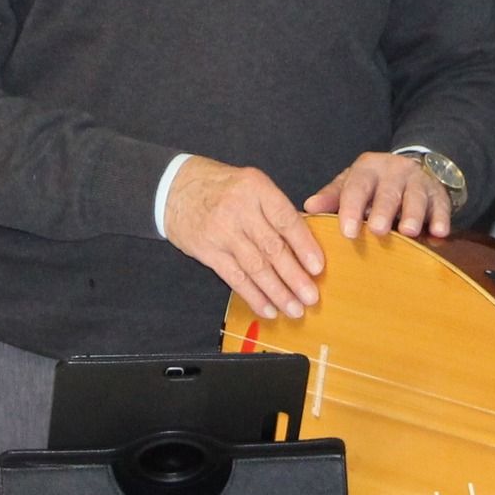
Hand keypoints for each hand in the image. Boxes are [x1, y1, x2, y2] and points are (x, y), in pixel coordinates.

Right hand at [163, 156, 322, 320]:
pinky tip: (267, 309)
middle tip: (311, 297)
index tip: (318, 267)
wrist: (175, 188)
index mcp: (256, 188)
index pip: (286, 220)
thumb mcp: (252, 185)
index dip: (304, 245)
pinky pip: (234, 278)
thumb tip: (306, 242)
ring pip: (255, 267)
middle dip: (294, 276)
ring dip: (277, 292)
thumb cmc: (223, 187)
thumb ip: (275, 210)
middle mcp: (239, 210)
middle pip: (272, 248)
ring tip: (294, 309)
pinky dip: (253, 296)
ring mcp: (221, 232)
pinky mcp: (207, 251)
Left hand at [303, 150, 453, 240]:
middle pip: (389, 191)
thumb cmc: (372, 185)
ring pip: (416, 197)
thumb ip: (332, 197)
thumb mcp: (351, 184)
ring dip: (413, 214)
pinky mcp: (439, 193)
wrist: (410, 169)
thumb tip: (308, 207)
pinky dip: (442, 219)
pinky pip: (442, 205)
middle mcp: (394, 171)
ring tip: (409, 232)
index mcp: (368, 169)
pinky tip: (439, 233)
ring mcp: (419, 181)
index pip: (357, 187)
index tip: (347, 232)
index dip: (351, 208)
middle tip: (378, 230)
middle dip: (384, 210)